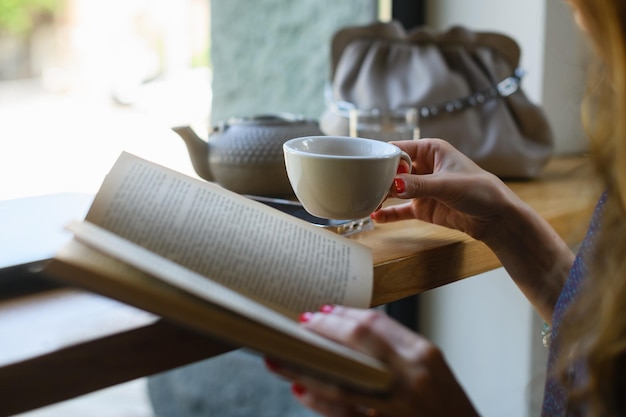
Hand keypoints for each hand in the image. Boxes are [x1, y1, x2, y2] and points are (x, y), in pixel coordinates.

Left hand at [265, 306, 479, 416]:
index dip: (343, 316)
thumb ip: (396, 345)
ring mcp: (394, 407)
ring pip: (340, 381)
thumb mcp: (433, 365)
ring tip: (280, 358)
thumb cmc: (448, 404)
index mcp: (422, 355)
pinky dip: (318, 401)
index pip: (374, 324)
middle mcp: (408, 378)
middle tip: (299, 326)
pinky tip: (300, 389)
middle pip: (356, 343)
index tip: (323, 312)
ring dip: (306, 367)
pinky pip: (342, 414)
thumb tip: (351, 326)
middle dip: (323, 332)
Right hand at [374, 138, 519, 241]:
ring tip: (364, 200)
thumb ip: (419, 185)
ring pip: (394, 189)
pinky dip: (388, 213)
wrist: (497, 218)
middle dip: (378, 177)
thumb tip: (394, 186)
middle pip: (393, 169)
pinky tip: (375, 216)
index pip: (398, 149)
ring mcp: (422, 188)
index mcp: (431, 150)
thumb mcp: (447, 185)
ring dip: (380, 195)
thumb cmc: (480, 190)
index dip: (382, 157)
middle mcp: (424, 166)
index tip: (365, 166)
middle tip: (362, 186)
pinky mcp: (423, 207)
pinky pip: (400, 210)